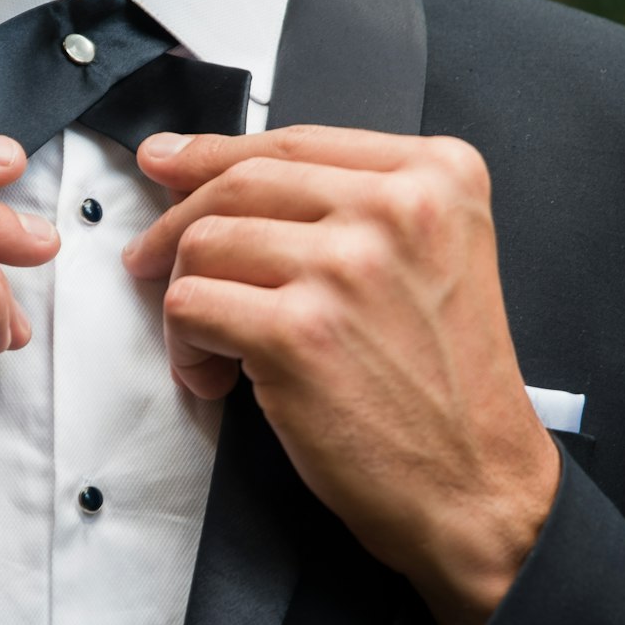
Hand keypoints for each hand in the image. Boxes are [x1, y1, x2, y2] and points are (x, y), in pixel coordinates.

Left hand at [121, 126, 558, 624]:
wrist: (476, 483)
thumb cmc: (448, 388)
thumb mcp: (433, 260)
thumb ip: (353, 207)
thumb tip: (223, 177)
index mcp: (436, 176)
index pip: (293, 141)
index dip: (213, 152)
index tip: (168, 160)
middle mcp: (396, 208)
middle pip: (240, 184)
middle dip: (175, 224)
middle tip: (148, 257)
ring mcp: (346, 267)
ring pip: (204, 243)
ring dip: (184, 299)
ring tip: (210, 348)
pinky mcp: (300, 332)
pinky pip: (191, 304)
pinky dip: (185, 344)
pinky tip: (215, 375)